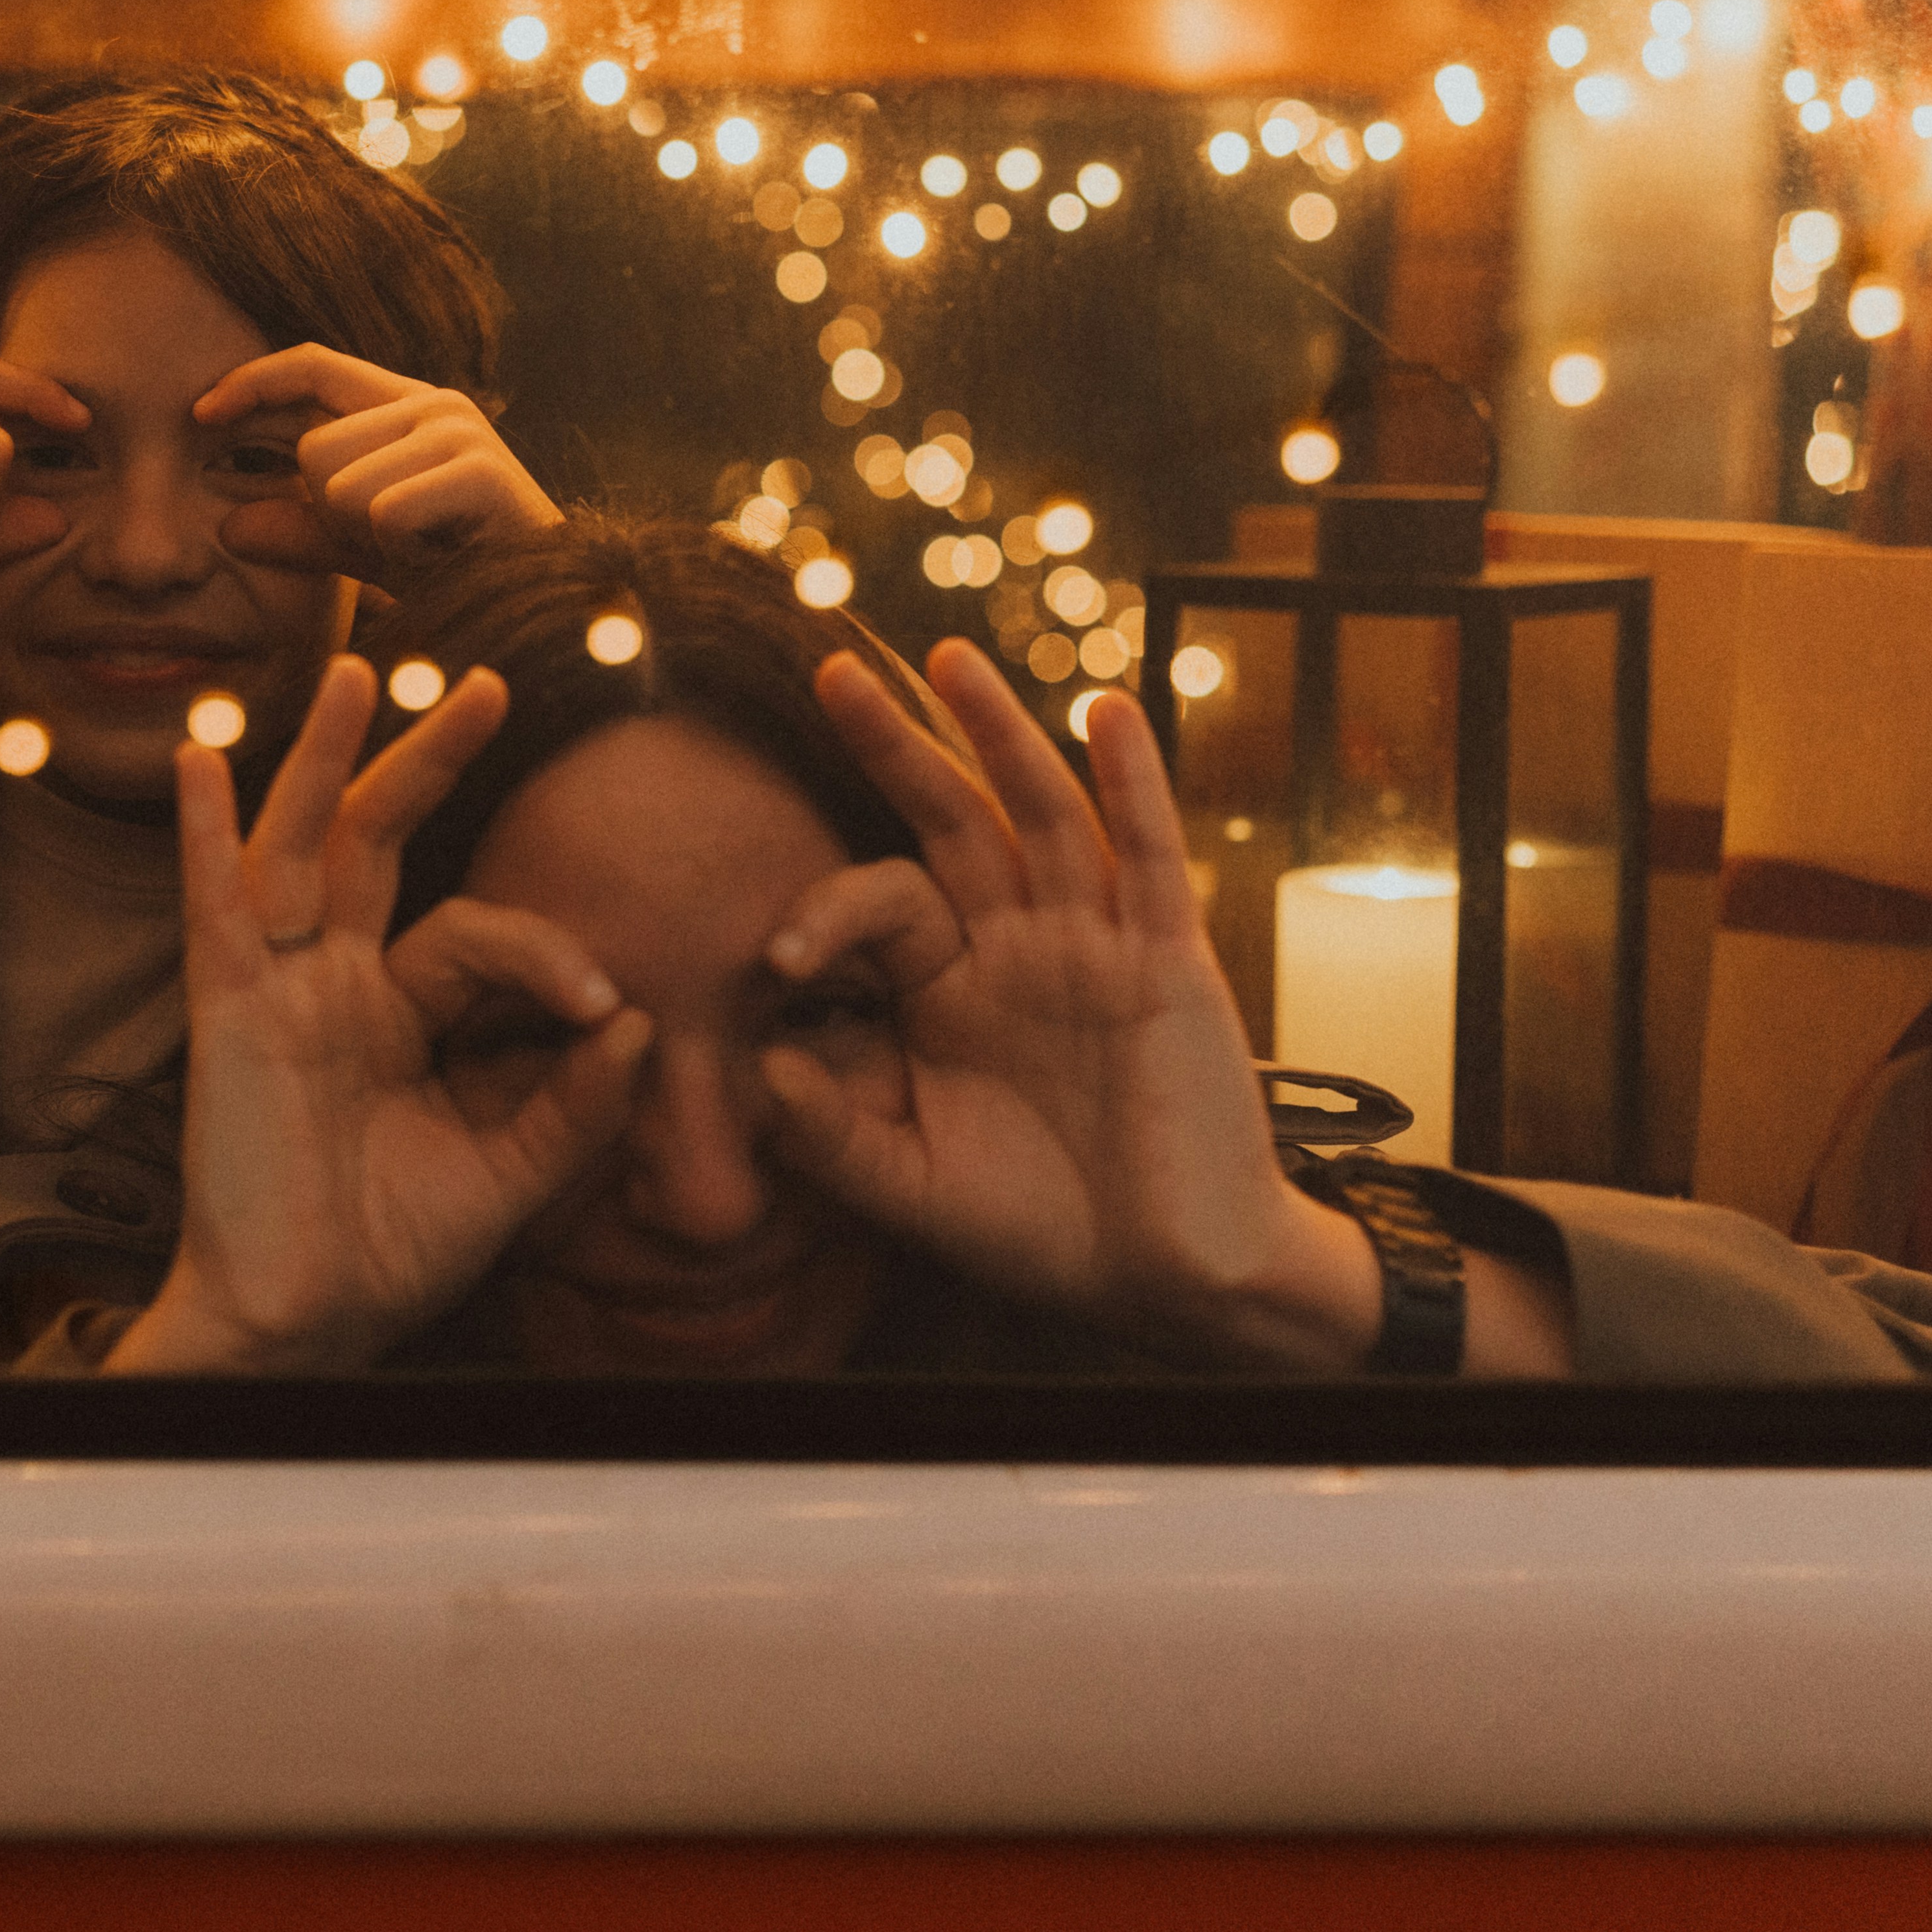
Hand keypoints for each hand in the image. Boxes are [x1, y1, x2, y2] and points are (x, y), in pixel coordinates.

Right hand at [104, 654, 649, 1374]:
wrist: (309, 1327)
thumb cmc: (391, 1258)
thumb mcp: (508, 1176)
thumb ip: (573, 1104)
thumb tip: (637, 1018)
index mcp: (400, 1020)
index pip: (477, 935)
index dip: (545, 953)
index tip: (602, 1003)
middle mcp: (336, 988)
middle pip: (381, 844)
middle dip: (430, 759)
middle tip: (490, 683)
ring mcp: (278, 994)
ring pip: (303, 849)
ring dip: (329, 760)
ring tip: (357, 673)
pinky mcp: (230, 1018)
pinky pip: (216, 912)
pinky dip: (203, 835)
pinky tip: (198, 763)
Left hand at [200, 346, 559, 586]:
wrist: (542, 610)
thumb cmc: (457, 574)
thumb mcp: (365, 553)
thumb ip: (304, 535)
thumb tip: (228, 528)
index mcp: (405, 407)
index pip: (312, 366)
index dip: (253, 382)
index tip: (200, 414)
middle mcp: (434, 405)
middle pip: (314, 447)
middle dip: (329, 510)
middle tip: (393, 539)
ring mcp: (460, 433)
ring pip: (340, 484)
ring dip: (364, 534)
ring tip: (421, 546)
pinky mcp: (480, 472)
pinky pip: (382, 513)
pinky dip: (398, 550)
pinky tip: (440, 556)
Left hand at [754, 644, 1388, 1370]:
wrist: (1165, 1275)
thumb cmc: (1041, 1230)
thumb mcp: (915, 1191)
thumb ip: (835, 1139)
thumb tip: (762, 1071)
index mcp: (948, 991)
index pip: (879, 905)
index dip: (824, 912)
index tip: (776, 960)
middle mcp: (1017, 947)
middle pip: (951, 820)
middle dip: (896, 743)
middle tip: (833, 669)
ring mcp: (1095, 944)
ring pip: (1043, 813)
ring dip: (1000, 732)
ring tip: (950, 656)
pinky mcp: (1169, 961)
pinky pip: (1150, 856)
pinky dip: (1132, 781)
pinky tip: (1104, 713)